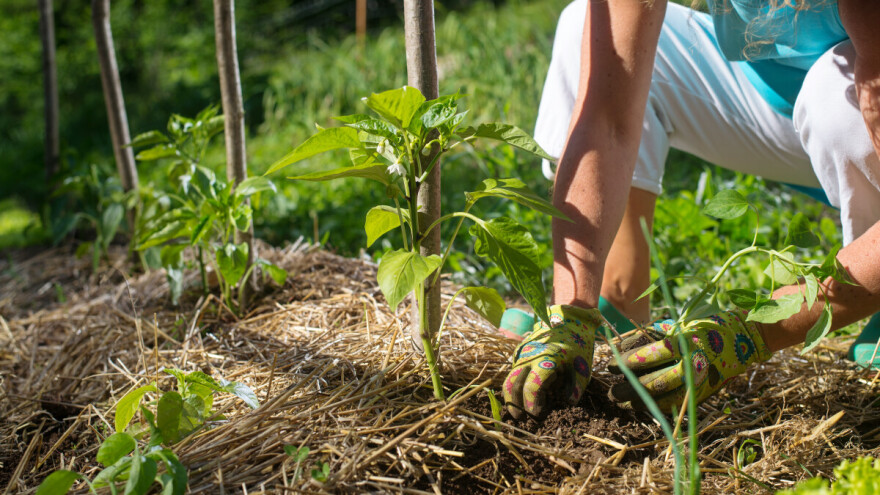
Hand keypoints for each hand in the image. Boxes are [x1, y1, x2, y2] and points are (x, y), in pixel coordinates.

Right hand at [503, 305, 602, 417]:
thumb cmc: (577, 344)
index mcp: (545, 360)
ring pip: (509, 378)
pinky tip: (526, 391)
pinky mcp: (519, 351)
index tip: (537, 415)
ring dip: (513, 395)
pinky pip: (514, 371)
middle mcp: (528, 356)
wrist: (567, 319)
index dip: (532, 405)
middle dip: (513, 404)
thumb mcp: (583, 366)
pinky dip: (517, 384)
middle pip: (511, 384)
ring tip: (521, 409)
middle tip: (519, 418)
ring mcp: (521, 353)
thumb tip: (568, 403)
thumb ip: (576, 386)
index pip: (531, 387)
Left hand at [608, 310, 771, 411]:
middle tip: (611, 390)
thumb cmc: (704, 327)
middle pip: (653, 381)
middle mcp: (691, 364)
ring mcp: (699, 382)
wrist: (743, 339)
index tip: (610, 364)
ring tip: (622, 401)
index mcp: (684, 343)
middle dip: (628, 388)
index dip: (626, 362)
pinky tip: (643, 407)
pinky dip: (658, 406)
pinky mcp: (704, 393)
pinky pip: (677, 404)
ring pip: (663, 397)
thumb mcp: (677, 325)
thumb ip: (649, 336)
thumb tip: (619, 346)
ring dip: (640, 401)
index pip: (648, 356)